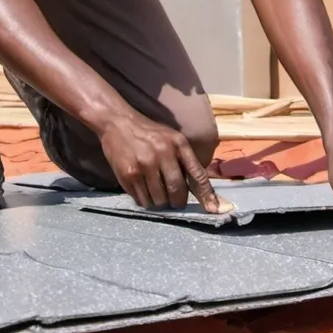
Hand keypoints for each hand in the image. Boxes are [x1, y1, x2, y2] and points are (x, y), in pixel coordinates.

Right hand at [99, 111, 224, 212]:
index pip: (197, 174)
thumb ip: (184, 161)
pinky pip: (142, 200)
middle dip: (177, 202)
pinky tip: (143, 188)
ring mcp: (145, 165)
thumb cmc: (149, 133)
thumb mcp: (172, 139)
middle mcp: (163, 153)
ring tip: (155, 191)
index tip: (214, 210)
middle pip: (177, 192)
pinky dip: (145, 200)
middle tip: (174, 201)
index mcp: (179, 144)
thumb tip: (198, 190)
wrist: (118, 123)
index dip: (207, 195)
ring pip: (159, 200)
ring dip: (160, 202)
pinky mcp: (128, 174)